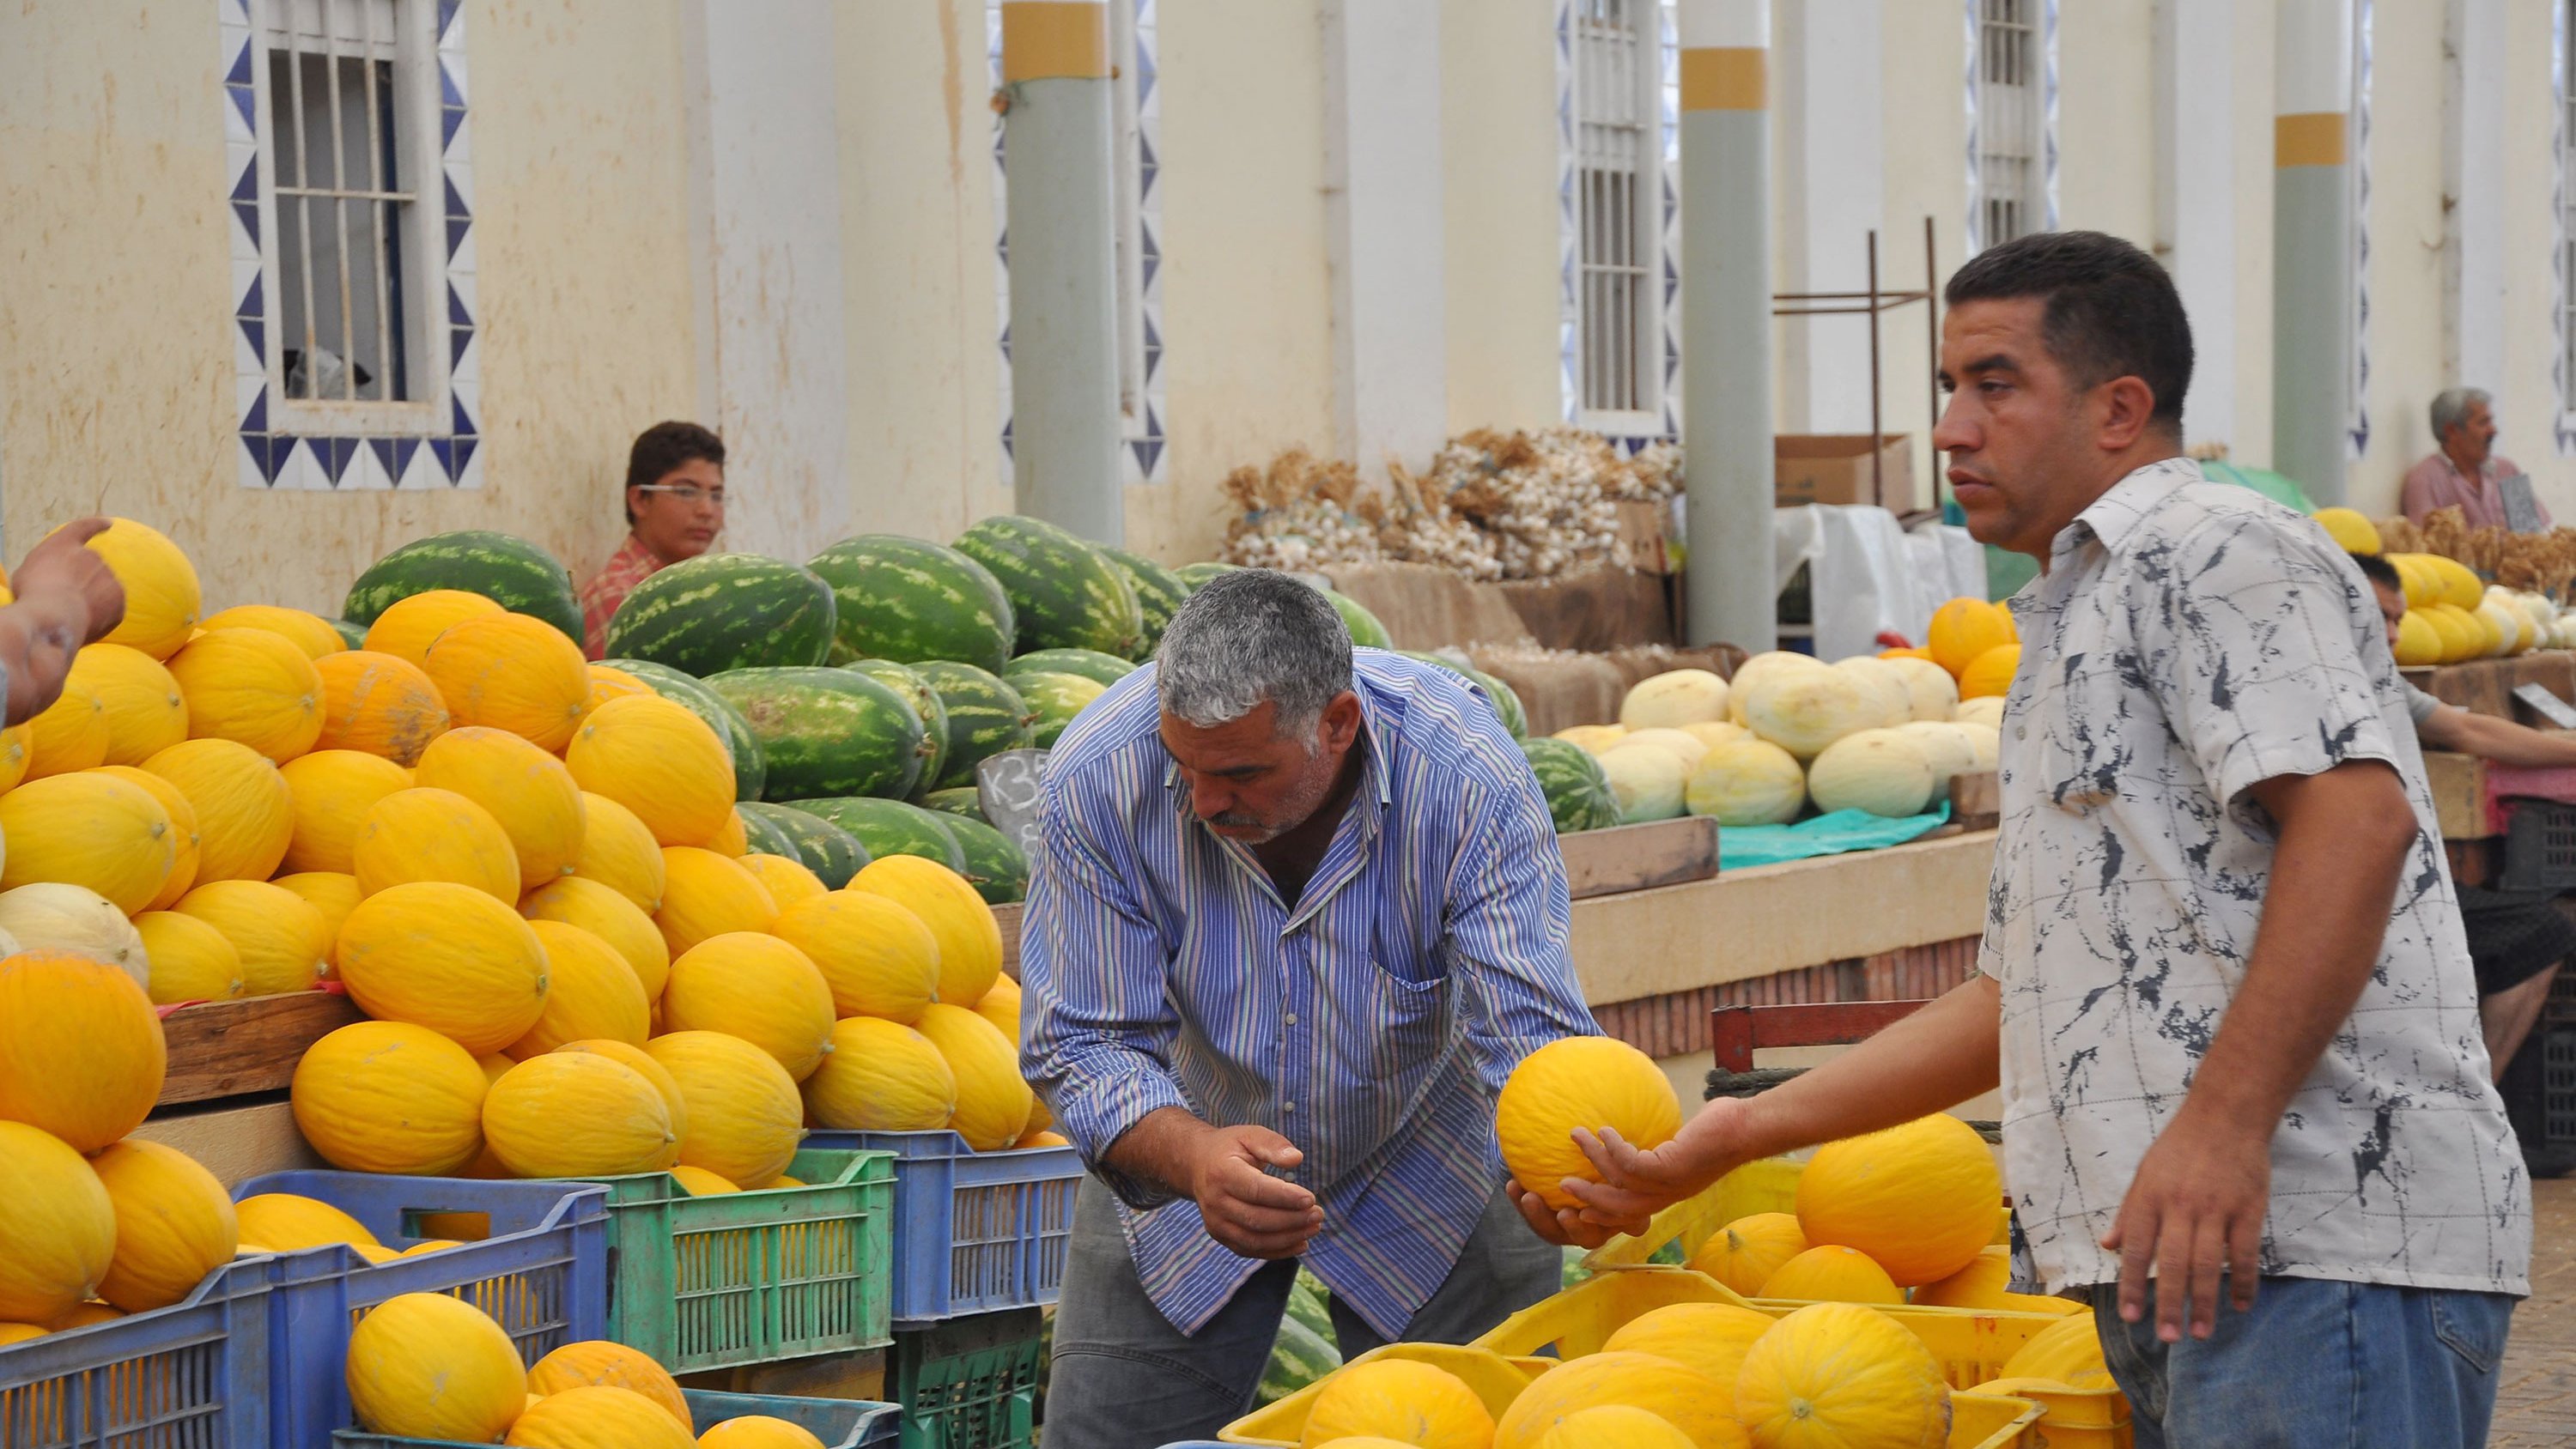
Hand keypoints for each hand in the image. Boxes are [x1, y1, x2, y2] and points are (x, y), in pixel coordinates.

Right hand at [13, 519, 124, 647]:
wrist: (53, 613)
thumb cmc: (31, 594)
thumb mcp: (27, 573)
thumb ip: (47, 569)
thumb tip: (57, 580)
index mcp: (64, 544)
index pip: (83, 528)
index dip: (95, 525)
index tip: (108, 523)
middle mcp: (91, 555)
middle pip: (90, 571)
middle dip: (81, 586)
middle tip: (62, 603)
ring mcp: (108, 575)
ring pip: (100, 591)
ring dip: (89, 602)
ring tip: (68, 615)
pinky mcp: (119, 597)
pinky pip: (110, 610)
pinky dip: (99, 617)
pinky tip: (83, 623)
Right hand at [1184, 1123, 1321, 1259]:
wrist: (1197, 1165)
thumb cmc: (1230, 1149)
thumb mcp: (1250, 1135)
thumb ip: (1273, 1144)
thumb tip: (1296, 1159)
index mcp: (1222, 1172)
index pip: (1256, 1190)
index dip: (1285, 1197)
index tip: (1311, 1198)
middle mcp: (1215, 1201)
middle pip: (1257, 1219)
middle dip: (1292, 1220)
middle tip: (1318, 1214)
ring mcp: (1215, 1222)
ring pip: (1255, 1240)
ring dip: (1288, 1238)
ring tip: (1313, 1228)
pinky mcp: (1220, 1236)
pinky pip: (1250, 1250)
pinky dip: (1277, 1251)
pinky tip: (1300, 1243)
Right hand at [1563, 1096, 1763, 1234]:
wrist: (1749, 1129)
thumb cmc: (1721, 1128)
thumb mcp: (1683, 1139)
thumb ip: (1661, 1141)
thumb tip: (1640, 1121)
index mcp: (1668, 1193)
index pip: (1628, 1213)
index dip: (1602, 1213)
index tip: (1578, 1206)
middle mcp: (1667, 1195)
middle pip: (1617, 1208)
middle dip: (1587, 1198)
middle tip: (1561, 1185)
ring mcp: (1670, 1184)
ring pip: (1619, 1182)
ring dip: (1594, 1159)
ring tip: (1577, 1134)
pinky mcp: (1671, 1168)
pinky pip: (1631, 1164)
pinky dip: (1613, 1148)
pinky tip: (1605, 1130)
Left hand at [2101, 1107, 2271, 1341]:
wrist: (2225, 1116)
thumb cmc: (2179, 1147)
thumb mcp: (2144, 1174)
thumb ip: (2129, 1213)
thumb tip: (2108, 1245)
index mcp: (2149, 1198)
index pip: (2137, 1249)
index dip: (2132, 1284)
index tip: (2131, 1317)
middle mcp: (2180, 1206)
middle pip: (2171, 1263)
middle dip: (2168, 1303)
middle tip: (2168, 1337)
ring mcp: (2216, 1208)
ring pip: (2208, 1263)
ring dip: (2204, 1302)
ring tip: (2201, 1332)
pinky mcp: (2248, 1208)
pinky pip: (2245, 1253)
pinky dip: (2244, 1282)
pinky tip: (2240, 1305)